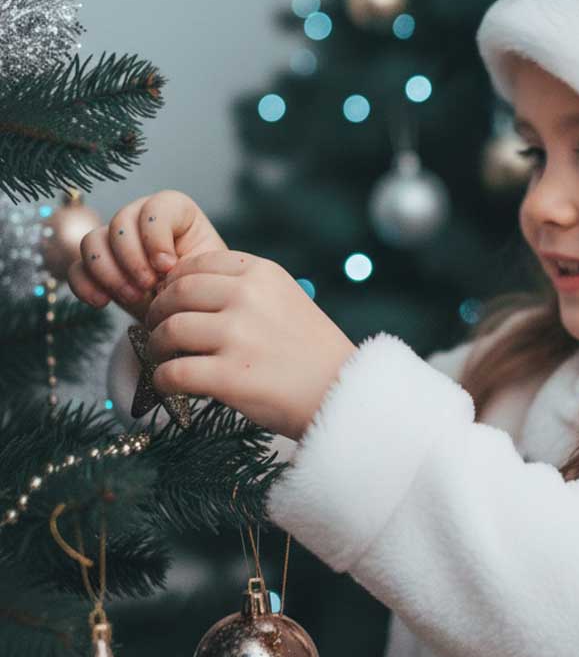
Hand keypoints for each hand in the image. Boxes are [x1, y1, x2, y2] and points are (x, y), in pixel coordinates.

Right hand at [67, 190, 227, 323]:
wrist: (188, 313)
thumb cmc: (203, 287)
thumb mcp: (206, 273)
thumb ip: (189, 263)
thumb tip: (163, 269)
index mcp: (176, 212)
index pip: (156, 207)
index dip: (156, 236)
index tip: (168, 266)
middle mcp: (141, 219)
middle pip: (120, 222)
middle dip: (132, 258)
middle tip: (148, 286)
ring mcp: (115, 241)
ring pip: (92, 241)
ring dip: (109, 272)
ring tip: (133, 297)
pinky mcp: (97, 267)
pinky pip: (76, 268)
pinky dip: (85, 285)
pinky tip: (102, 302)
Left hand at [143, 249, 357, 440]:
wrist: (343, 392)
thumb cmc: (312, 351)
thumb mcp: (287, 299)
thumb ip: (245, 289)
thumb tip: (185, 291)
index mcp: (263, 273)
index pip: (197, 264)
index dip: (174, 283)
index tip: (172, 301)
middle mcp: (248, 297)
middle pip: (176, 294)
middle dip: (158, 313)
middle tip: (157, 330)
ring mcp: (238, 336)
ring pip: (169, 331)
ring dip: (157, 347)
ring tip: (165, 358)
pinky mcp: (229, 376)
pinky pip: (172, 373)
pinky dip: (163, 381)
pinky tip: (170, 385)